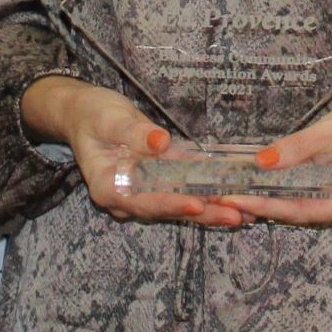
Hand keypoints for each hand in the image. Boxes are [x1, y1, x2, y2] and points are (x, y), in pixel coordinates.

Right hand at [20, 75, 242, 226]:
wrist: (86, 115)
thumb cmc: (93, 115)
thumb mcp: (110, 119)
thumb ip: (134, 132)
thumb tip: (161, 143)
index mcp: (107, 187)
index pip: (141, 201)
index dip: (170, 204)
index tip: (196, 204)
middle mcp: (126, 199)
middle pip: (166, 210)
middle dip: (202, 213)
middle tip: (237, 216)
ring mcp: (142, 194)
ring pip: (179, 206)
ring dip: (212, 210)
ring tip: (245, 213)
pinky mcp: (156, 185)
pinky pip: (183, 193)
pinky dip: (208, 195)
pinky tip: (235, 198)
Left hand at [214, 74, 331, 234]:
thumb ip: (300, 147)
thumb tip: (262, 162)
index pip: (302, 210)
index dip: (264, 204)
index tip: (231, 199)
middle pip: (301, 214)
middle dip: (262, 203)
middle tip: (219, 196)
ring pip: (304, 209)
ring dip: (270, 198)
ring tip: (229, 191)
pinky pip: (312, 200)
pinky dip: (287, 191)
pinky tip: (257, 184)